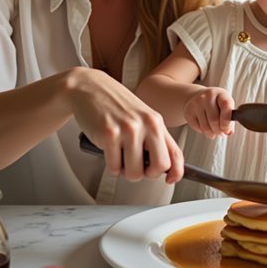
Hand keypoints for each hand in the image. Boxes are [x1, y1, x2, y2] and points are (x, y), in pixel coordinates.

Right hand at [69, 68, 183, 183]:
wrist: (90, 87)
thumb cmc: (114, 104)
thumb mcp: (141, 117)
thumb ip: (153, 138)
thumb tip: (163, 167)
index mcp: (156, 121)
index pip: (175, 153)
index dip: (176, 172)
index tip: (170, 180)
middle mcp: (146, 124)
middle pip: (159, 167)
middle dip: (147, 174)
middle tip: (137, 167)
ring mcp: (128, 129)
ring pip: (135, 172)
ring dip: (125, 172)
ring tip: (120, 157)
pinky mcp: (109, 134)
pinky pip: (114, 168)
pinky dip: (111, 166)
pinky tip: (109, 152)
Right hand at [183, 87, 234, 137]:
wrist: (198, 96)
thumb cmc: (216, 104)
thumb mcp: (226, 107)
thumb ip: (229, 119)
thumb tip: (228, 132)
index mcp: (221, 94)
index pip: (226, 105)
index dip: (227, 120)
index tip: (226, 129)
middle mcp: (208, 96)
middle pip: (214, 120)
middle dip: (219, 131)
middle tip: (221, 133)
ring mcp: (196, 102)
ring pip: (205, 126)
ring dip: (211, 133)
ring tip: (214, 132)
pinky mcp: (188, 111)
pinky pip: (197, 127)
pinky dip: (202, 131)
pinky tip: (205, 127)